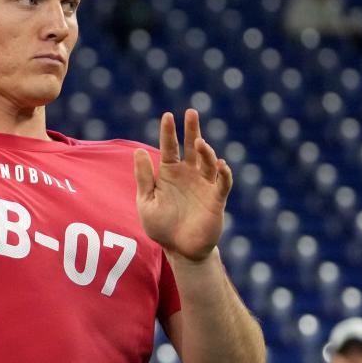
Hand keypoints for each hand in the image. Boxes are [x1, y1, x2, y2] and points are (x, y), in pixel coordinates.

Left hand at [134, 110, 232, 261]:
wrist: (180, 250)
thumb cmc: (161, 226)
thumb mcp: (147, 201)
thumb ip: (144, 178)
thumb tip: (138, 151)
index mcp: (170, 173)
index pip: (170, 147)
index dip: (169, 132)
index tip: (167, 116)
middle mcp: (189, 174)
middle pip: (192, 147)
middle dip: (192, 130)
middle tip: (191, 112)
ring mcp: (204, 185)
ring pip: (208, 162)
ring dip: (205, 152)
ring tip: (199, 143)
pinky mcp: (216, 199)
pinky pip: (222, 183)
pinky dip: (224, 173)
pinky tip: (221, 164)